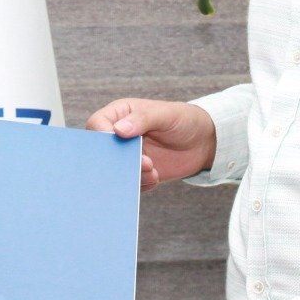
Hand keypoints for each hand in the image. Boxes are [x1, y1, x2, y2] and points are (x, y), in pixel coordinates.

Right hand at [85, 98, 216, 189]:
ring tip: (153, 170)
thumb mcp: (165, 115)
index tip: (118, 144)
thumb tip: (118, 130)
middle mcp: (119, 136)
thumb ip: (142, 119)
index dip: (101, 136)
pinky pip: (129, 183)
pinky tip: (156, 176)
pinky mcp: (136, 173)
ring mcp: (127, 156)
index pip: (97, 124)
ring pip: (115, 171)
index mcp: (120, 115)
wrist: (203, 142)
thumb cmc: (183, 120)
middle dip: (117, 160)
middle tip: (141, 162)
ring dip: (131, 174)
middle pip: (102, 151)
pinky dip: (140, 184)